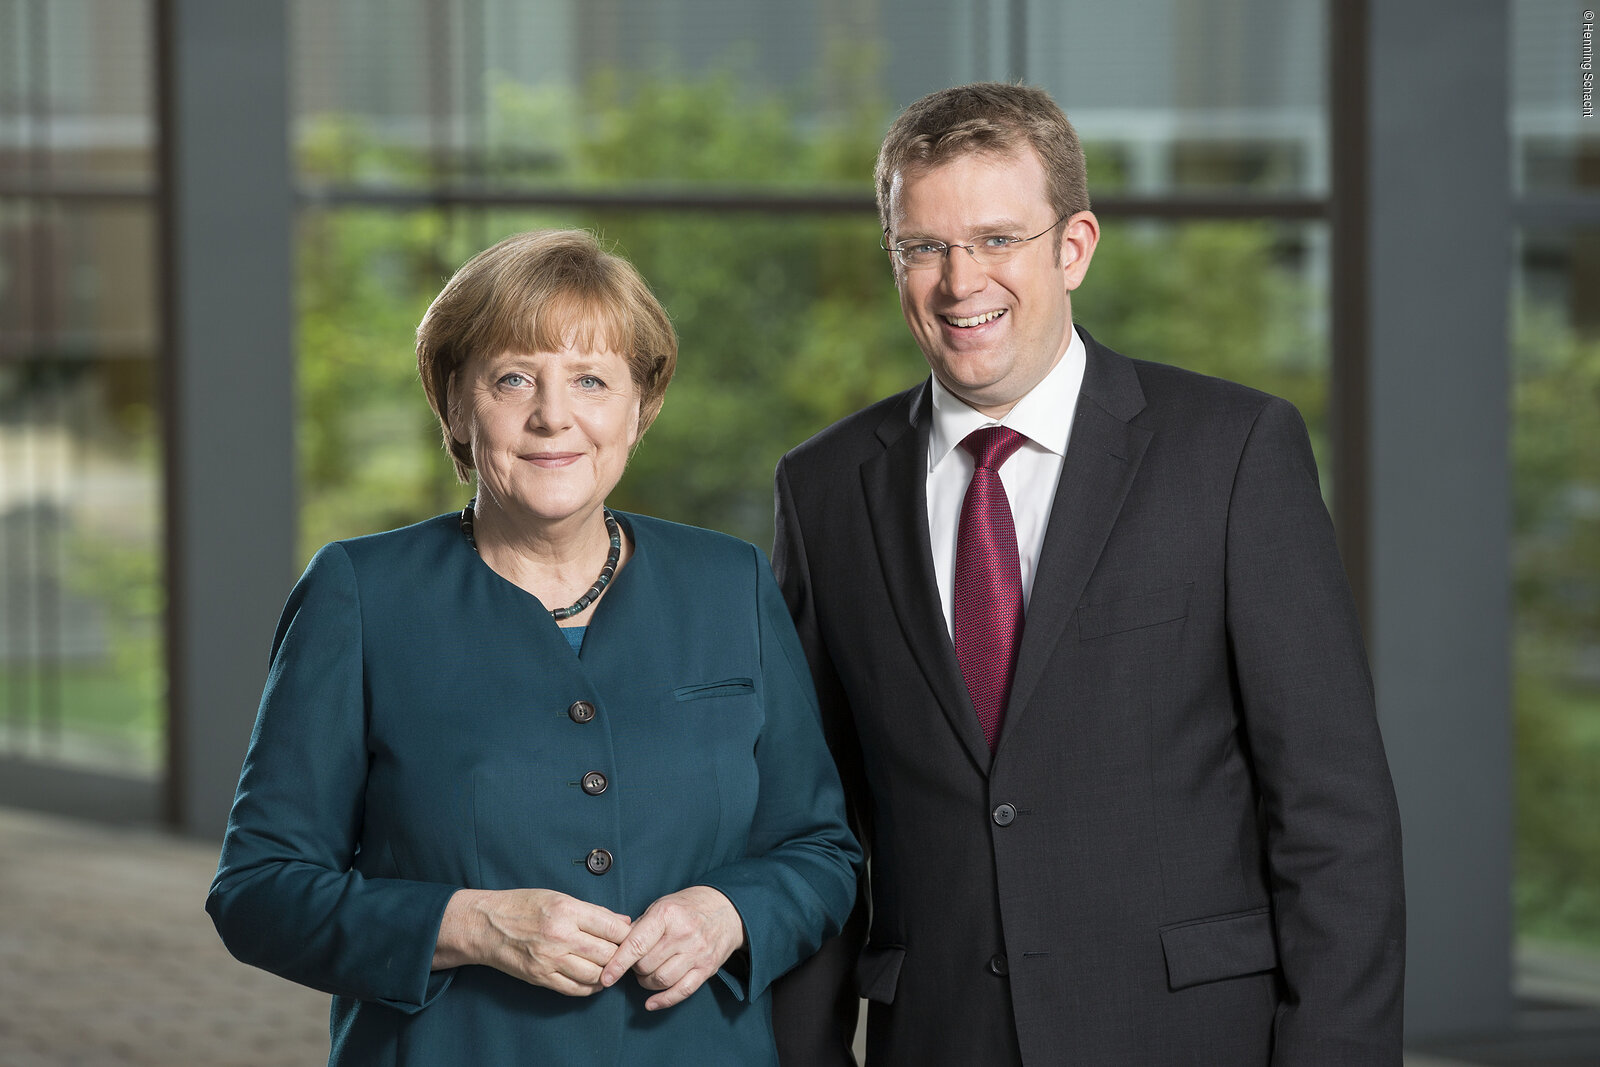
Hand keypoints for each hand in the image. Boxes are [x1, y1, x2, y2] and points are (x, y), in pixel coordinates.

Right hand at [434, 887, 632, 996]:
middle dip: (621, 956)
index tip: (631, 936)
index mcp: (567, 911)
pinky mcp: (541, 978)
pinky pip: (575, 989)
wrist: (486, 925)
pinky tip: (595, 980)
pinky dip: (590, 988)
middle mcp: (560, 936)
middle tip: (626, 955)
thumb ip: (593, 911)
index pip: (612, 927)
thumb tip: (623, 921)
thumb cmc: (522, 906)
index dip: (628, 934)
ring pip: (595, 975)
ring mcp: (550, 960)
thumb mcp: (558, 897)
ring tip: (611, 967)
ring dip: (608, 974)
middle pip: (608, 954)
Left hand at [600, 885, 745, 1010]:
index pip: (636, 944)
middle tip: (636, 963)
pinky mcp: (707, 968)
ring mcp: (697, 953)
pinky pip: (682, 991)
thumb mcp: (661, 905)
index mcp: (667, 915)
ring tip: (647, 974)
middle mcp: (683, 934)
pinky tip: (651, 1003)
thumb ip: (639, 926)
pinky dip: (664, 1000)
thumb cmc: (688, 906)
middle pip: (646, 965)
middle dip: (635, 969)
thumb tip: (615, 946)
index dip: (618, 964)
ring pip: (661, 980)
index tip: (606, 977)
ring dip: (647, 983)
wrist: (727, 909)